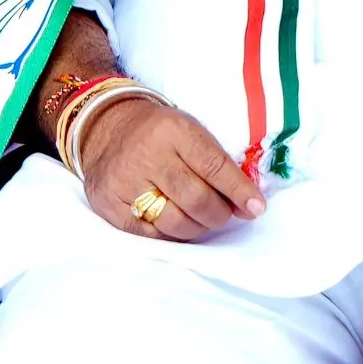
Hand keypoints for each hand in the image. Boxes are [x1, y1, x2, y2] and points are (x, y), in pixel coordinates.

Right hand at [75, 97, 265, 241]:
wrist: (106, 128)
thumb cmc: (159, 133)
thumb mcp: (190, 131)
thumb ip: (219, 164)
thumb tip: (249, 204)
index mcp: (173, 130)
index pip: (214, 166)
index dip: (239, 191)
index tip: (256, 207)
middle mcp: (147, 154)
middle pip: (196, 199)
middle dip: (218, 213)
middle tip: (223, 213)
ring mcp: (125, 181)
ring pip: (175, 223)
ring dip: (197, 227)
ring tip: (199, 218)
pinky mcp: (109, 204)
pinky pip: (150, 234)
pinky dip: (170, 233)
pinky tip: (174, 221)